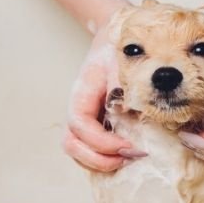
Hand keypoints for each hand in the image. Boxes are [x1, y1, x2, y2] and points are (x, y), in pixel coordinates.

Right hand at [62, 25, 145, 171]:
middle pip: (72, 144)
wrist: (118, 40)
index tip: (128, 146)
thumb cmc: (120, 49)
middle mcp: (80, 109)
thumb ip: (120, 83)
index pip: (80, 125)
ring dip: (101, 162)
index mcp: (82, 92)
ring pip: (78, 151)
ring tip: (130, 159)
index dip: (101, 142)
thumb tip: (125, 107)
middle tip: (131, 157)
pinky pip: (91, 149)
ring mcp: (86, 119)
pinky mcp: (97, 125)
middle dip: (99, 158)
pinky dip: (106, 158)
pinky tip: (128, 155)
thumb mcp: (122, 60)